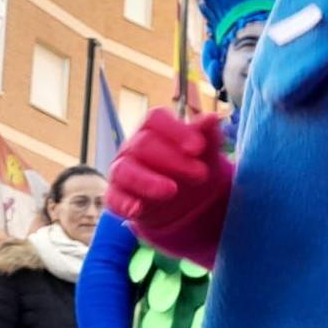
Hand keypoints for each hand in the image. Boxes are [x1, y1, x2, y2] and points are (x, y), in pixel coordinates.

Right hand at [108, 111, 226, 227]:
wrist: (187, 201)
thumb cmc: (192, 165)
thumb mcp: (205, 152)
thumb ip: (207, 135)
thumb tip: (213, 118)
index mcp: (153, 129)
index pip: (156, 119)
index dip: (176, 131)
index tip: (198, 148)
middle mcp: (133, 147)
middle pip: (143, 144)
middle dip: (173, 160)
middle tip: (201, 174)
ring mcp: (122, 171)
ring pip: (125, 170)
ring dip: (148, 181)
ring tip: (172, 191)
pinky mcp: (117, 197)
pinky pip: (114, 198)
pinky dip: (124, 204)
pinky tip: (138, 209)